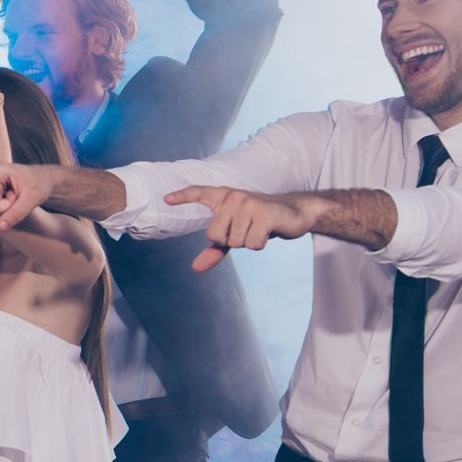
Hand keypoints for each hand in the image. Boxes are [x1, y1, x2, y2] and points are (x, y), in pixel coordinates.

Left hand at [164, 186, 318, 272]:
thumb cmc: (260, 221)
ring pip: (235, 241)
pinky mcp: (264, 214)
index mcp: (223, 197)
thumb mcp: (235, 234)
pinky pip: (252, 244)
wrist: (295, 211)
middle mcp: (233, 197)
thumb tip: (195, 268)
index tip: (165, 199)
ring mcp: (249, 203)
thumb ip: (215, 249)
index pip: (199, 193)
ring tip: (259, 228)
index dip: (183, 197)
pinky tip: (268, 231)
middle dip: (230, 241)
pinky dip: (259, 244)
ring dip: (248, 242)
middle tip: (247, 230)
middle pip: (215, 235)